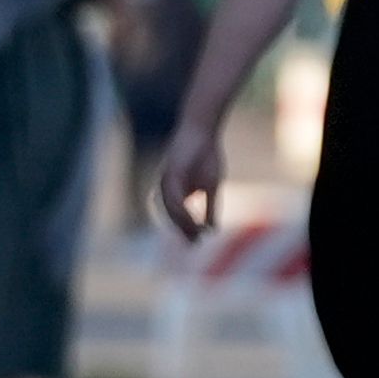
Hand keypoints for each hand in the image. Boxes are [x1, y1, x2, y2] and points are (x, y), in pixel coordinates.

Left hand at [153, 123, 222, 240]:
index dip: (186, 229)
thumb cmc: (207, 157)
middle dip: (183, 230)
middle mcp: (167, 188)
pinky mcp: (169, 173)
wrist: (203, 132)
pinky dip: (182, 209)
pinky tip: (191, 218)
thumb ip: (210, 207)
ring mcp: (166, 181)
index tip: (196, 242)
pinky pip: (173, 196)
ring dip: (183, 223)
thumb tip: (212, 229)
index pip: (177, 216)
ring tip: (195, 234)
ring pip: (171, 208)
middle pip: (172, 215)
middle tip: (194, 244)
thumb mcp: (211, 186)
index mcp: (175, 192)